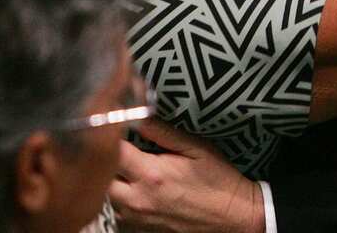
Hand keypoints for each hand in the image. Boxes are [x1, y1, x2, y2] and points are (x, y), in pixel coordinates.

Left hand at [110, 119, 264, 232]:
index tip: (117, 127)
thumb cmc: (218, 180)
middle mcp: (139, 199)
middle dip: (109, 160)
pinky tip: (139, 188)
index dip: (112, 136)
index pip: (112, 150)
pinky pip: (119, 212)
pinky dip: (123, 198)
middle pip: (103, 176)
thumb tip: (139, 114)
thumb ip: (163, 133)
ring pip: (108, 196)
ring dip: (115, 180)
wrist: (234, 216)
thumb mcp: (196, 149)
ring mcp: (139, 218)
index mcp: (152, 174)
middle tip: (123, 148)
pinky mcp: (143, 229)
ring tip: (132, 167)